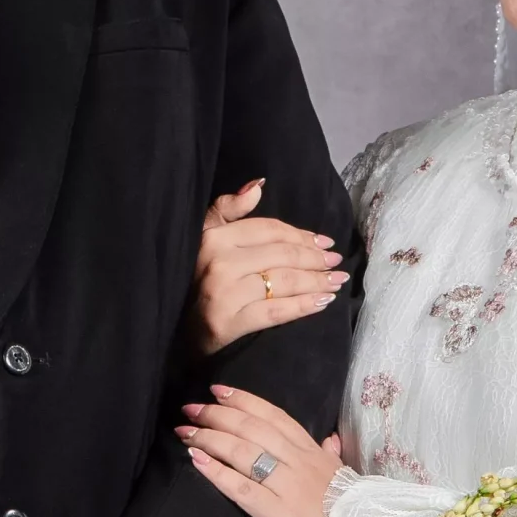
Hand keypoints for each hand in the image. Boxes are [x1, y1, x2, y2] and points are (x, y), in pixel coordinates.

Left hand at [178, 385, 342, 516]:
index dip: (245, 401)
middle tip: (191, 408)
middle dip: (218, 415)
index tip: (220, 391)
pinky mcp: (277, 512)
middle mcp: (299, 461)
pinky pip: (241, 487)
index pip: (276, 417)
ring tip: (185, 431)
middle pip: (253, 428)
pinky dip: (216, 471)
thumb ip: (333, 455)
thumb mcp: (346, 477)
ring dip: (210, 437)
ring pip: (243, 451)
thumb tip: (330, 438)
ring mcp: (288, 485)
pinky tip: (195, 460)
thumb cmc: (356, 514)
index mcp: (314, 452)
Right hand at [192, 179, 346, 354]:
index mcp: (214, 237)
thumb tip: (259, 185)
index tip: (324, 242)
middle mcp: (217, 262)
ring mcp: (222, 293)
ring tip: (335, 281)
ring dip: (316, 282)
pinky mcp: (227, 323)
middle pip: (281, 255)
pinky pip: (276, 311)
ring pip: (283, 282)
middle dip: (315, 259)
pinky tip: (322, 303)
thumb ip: (228, 209)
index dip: (301, 234)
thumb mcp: (205, 237)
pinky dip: (304, 306)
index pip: (269, 230)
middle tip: (336, 263)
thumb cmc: (196, 281)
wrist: (180, 332)